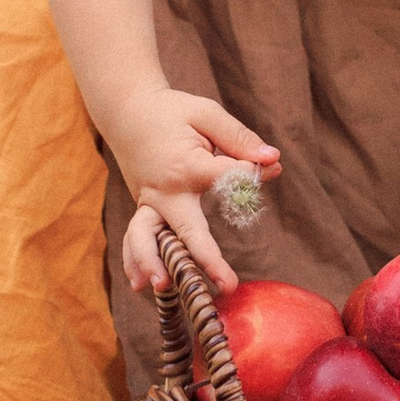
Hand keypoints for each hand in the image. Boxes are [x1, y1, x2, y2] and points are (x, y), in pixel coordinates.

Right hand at [106, 85, 279, 297]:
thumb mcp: (207, 114)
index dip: (252, 174)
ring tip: (166, 288)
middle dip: (208, 259)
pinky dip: (135, 259)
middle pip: (189, 230)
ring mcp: (151, 202)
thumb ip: (239, 138)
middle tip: (229, 285)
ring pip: (151, 238)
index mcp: (187, 165)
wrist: (127, 112)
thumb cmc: (173, 112)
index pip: (228, 180)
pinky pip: (135, 237)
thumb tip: (272, 160)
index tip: (270, 166)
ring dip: (157, 263)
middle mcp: (166, 191)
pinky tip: (140, 284)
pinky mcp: (144, 208)